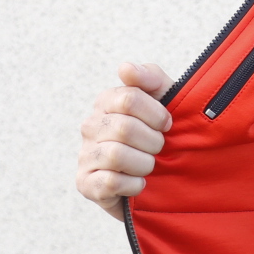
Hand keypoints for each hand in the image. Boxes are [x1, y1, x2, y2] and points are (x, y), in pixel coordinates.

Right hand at [76, 62, 173, 220]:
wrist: (161, 178)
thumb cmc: (159, 134)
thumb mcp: (164, 100)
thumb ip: (150, 78)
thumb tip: (125, 68)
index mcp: (106, 102)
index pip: (129, 98)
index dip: (156, 114)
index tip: (167, 124)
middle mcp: (91, 126)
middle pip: (125, 128)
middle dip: (153, 141)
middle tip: (158, 148)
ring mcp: (86, 155)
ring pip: (116, 155)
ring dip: (144, 164)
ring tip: (148, 165)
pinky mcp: (86, 184)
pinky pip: (110, 182)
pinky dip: (133, 184)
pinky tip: (138, 182)